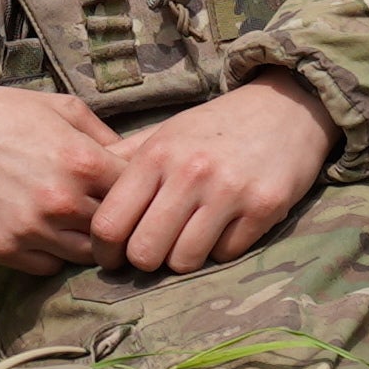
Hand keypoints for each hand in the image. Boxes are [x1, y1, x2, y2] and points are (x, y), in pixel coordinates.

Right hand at [0, 82, 125, 272]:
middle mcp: (62, 201)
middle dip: (114, 220)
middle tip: (107, 213)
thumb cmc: (4, 114)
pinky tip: (45, 232)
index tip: (129, 191)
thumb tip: (134, 162)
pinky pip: (49, 267)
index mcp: (83, 162)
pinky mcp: (6, 249)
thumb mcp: (63, 109)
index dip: (136, 192)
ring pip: (85, 256)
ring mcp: (33, 230)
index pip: (136, 194)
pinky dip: (52, 254)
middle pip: (115, 230)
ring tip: (76, 224)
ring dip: (86, 242)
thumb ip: (104, 136)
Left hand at [89, 73, 328, 274]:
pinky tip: (223, 227)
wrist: (286, 107)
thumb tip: (82, 194)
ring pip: (184, 261)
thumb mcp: (164, 134)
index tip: (110, 258)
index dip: (103, 252)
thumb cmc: (215, 128)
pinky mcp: (264, 208)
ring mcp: (229, 192)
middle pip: (144, 252)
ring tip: (187, 238)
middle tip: (151, 253)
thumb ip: (123, 163)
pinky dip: (219, 250)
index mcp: (157, 154)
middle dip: (143, 261)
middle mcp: (190, 172)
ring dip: (182, 258)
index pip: (109, 223)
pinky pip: (225, 255)